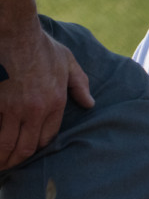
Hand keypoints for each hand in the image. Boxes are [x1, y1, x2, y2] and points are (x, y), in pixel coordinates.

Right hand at [0, 24, 92, 169]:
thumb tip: (90, 104)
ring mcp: (13, 108)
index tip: (29, 152)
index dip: (38, 148)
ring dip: (2, 157)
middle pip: (26, 147)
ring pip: (6, 145)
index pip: (48, 138)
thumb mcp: (68, 62)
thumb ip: (80, 85)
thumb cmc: (41, 47)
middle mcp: (35, 110)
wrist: (15, 34)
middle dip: (17, 160)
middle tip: (9, 165)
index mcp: (55, 102)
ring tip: (0, 163)